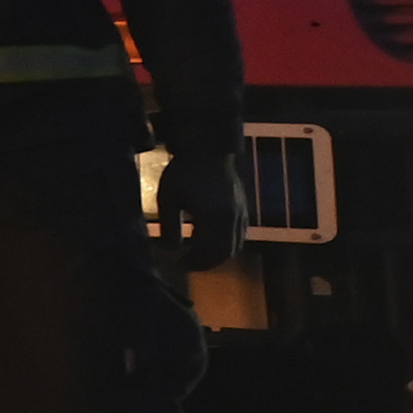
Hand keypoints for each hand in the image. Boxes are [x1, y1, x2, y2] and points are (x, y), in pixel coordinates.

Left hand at [154, 138, 251, 270]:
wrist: (207, 149)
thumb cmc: (184, 172)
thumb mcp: (169, 198)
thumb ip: (169, 225)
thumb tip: (171, 249)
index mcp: (214, 216)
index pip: (210, 251)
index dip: (196, 262)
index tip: (179, 264)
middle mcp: (232, 217)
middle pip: (225, 252)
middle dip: (206, 262)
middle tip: (187, 263)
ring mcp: (241, 212)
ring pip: (236, 245)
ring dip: (217, 255)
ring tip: (197, 255)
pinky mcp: (243, 207)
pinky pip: (241, 234)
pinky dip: (228, 243)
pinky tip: (210, 241)